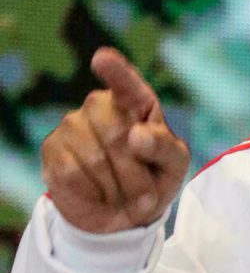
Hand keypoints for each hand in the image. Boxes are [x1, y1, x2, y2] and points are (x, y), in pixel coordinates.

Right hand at [41, 47, 190, 232]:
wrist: (125, 213)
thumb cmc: (156, 178)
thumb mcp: (175, 164)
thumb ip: (164, 146)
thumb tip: (136, 134)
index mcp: (137, 101)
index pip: (126, 82)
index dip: (115, 71)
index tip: (102, 59)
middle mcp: (101, 105)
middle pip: (117, 135)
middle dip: (136, 173)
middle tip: (146, 194)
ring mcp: (72, 124)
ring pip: (94, 159)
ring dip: (116, 188)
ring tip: (124, 195)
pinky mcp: (52, 148)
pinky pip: (72, 175)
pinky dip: (93, 194)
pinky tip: (100, 195)